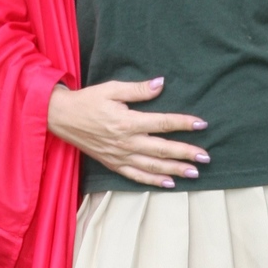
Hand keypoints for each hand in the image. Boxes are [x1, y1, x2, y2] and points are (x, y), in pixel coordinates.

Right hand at [47, 77, 209, 188]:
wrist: (62, 117)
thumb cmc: (88, 101)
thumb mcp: (112, 89)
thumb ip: (138, 89)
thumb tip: (160, 84)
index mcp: (127, 121)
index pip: (162, 123)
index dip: (183, 123)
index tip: (202, 124)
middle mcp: (126, 142)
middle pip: (162, 149)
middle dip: (186, 153)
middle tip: (206, 157)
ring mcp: (120, 156)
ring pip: (152, 167)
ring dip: (175, 170)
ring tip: (194, 172)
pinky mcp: (113, 164)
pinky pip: (136, 176)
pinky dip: (153, 182)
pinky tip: (169, 184)